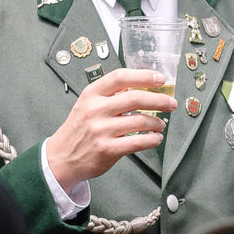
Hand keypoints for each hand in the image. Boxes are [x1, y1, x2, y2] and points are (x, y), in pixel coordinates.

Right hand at [44, 69, 175, 190]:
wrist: (62, 157)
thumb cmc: (80, 129)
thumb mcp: (88, 104)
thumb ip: (111, 95)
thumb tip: (143, 86)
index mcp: (92, 94)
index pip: (120, 77)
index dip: (143, 76)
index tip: (160, 79)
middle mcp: (95, 109)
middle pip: (135, 98)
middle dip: (159, 100)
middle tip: (171, 104)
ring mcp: (101, 130)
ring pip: (141, 121)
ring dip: (157, 122)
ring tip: (161, 124)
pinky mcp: (107, 149)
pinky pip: (138, 141)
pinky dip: (152, 139)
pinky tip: (155, 138)